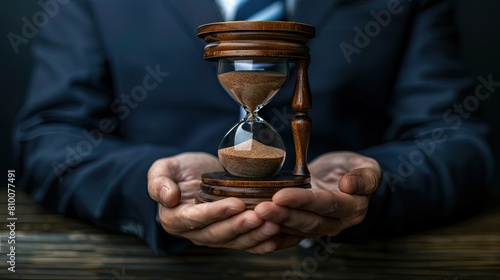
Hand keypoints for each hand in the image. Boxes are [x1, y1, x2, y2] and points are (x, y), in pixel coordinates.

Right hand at [147, 152, 279, 253]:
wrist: (195, 175)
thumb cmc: (179, 171)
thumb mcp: (162, 169)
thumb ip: (159, 182)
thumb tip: (168, 198)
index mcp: (175, 218)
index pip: (196, 218)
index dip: (216, 213)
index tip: (235, 203)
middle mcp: (194, 232)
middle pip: (218, 233)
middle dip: (240, 226)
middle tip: (259, 216)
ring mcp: (213, 236)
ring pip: (234, 241)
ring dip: (254, 235)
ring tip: (272, 225)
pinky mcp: (230, 235)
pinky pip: (245, 243)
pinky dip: (260, 243)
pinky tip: (275, 239)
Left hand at [254, 151, 380, 243]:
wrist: (343, 178)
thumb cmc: (353, 170)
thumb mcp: (368, 167)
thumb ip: (364, 176)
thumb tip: (349, 185)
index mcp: (352, 207)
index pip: (326, 205)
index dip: (303, 201)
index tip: (281, 196)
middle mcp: (336, 222)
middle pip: (308, 221)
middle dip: (283, 216)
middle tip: (261, 209)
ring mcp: (319, 228)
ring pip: (296, 229)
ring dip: (274, 223)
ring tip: (254, 214)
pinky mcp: (305, 229)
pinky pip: (289, 236)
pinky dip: (273, 236)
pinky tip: (257, 231)